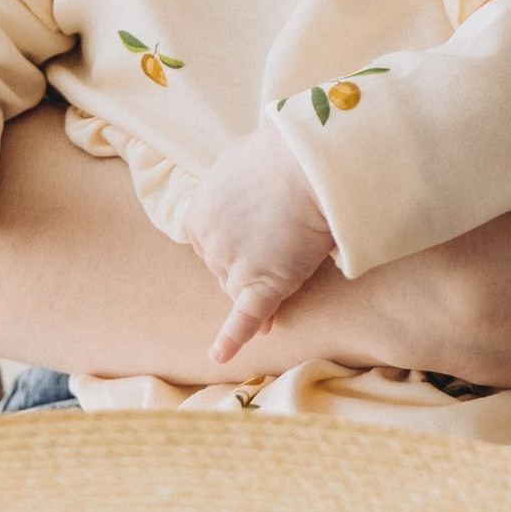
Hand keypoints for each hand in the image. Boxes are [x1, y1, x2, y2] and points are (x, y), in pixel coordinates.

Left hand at [189, 126, 337, 366]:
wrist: (313, 164)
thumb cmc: (284, 155)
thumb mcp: (240, 165)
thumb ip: (232, 191)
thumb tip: (243, 202)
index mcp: (197, 214)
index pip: (209, 245)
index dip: (236, 243)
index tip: (258, 233)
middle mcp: (208, 243)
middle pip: (224, 270)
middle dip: (249, 263)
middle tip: (282, 239)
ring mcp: (234, 266)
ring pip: (241, 290)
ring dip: (261, 290)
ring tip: (289, 269)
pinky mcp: (262, 285)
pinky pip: (245, 318)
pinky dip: (233, 338)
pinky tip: (220, 356)